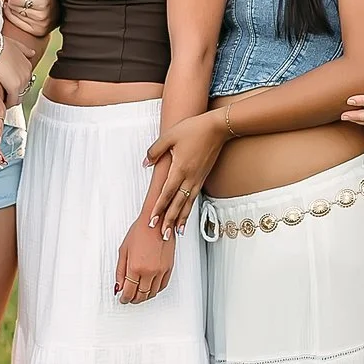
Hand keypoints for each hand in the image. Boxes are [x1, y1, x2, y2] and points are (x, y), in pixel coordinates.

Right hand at [0, 36, 35, 99]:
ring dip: (11, 99)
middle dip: (14, 93)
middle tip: (5, 94)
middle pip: (23, 89)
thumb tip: (32, 53)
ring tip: (3, 99)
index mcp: (28, 64)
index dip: (16, 85)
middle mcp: (27, 73)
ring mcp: (22, 80)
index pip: (24, 80)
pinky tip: (2, 102)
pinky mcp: (14, 87)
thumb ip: (24, 50)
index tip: (8, 86)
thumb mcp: (15, 44)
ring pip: (19, 96)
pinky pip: (13, 100)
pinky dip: (8, 103)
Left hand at [4, 0, 56, 38]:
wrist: (61, 12)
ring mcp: (37, 26)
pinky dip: (10, 13)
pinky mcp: (33, 31)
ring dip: (11, 5)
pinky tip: (11, 7)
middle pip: (13, 6)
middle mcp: (40, 17)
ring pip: (12, 13)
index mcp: (43, 4)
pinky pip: (15, 22)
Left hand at [113, 214, 174, 303]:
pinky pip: (162, 286)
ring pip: (152, 293)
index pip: (129, 291)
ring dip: (144, 296)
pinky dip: (155, 290)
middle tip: (129, 298)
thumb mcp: (124, 250)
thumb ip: (120, 271)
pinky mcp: (169, 268)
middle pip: (141, 295)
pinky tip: (150, 288)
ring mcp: (160, 271)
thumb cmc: (141, 231)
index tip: (122, 298)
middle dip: (133, 299)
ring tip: (138, 294)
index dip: (124, 298)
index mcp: (135, 267)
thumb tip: (119, 285)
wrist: (157, 222)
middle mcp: (149, 271)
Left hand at [143, 110, 225, 236]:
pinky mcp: (202, 178)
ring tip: (176, 233)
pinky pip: (194, 198)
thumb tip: (145, 163)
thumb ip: (155, 150)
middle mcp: (189, 178)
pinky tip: (186, 217)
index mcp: (180, 169)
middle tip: (162, 235)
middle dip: (169, 221)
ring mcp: (198, 179)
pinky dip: (189, 210)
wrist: (218, 128)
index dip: (158, 208)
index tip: (151, 220)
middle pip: (177, 204)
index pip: (166, 193)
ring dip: (181, 219)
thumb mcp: (169, 136)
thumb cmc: (194, 129)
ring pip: (187, 204)